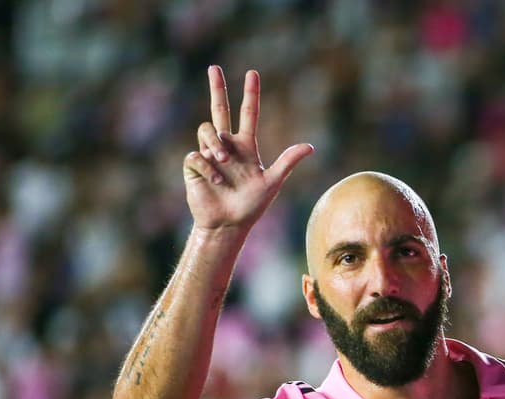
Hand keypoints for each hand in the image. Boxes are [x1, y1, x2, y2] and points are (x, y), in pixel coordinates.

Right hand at [183, 66, 312, 231]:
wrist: (228, 225)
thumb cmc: (251, 207)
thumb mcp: (272, 182)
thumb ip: (288, 162)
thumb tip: (310, 146)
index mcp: (246, 147)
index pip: (248, 114)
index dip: (250, 95)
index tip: (252, 74)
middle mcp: (227, 146)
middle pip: (220, 110)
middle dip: (217, 88)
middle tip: (213, 67)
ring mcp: (208, 154)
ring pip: (206, 130)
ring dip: (215, 143)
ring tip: (222, 161)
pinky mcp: (194, 165)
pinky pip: (196, 154)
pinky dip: (206, 166)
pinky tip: (215, 181)